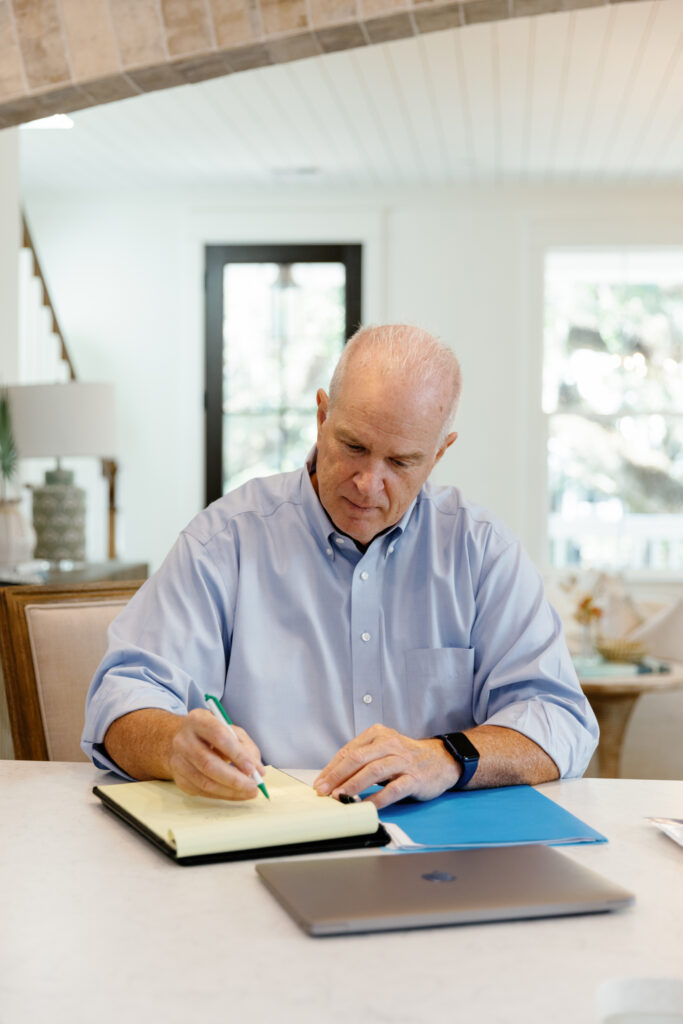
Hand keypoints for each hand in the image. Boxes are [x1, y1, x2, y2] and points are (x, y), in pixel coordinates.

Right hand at [167, 708, 265, 800]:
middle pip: (208, 764)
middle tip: (253, 786)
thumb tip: (259, 771)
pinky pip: (202, 791)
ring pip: (205, 782)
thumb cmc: (213, 734)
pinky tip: (235, 793)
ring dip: (230, 791)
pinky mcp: (178, 778)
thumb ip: (247, 748)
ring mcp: (178, 760)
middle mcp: (183, 740)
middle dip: (234, 779)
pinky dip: (222, 795)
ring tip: (248, 792)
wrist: (184, 740)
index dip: (236, 754)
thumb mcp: (232, 731)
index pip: (218, 736)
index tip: (251, 768)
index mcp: (198, 720)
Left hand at [313, 724, 459, 808]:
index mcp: (378, 734)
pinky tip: (366, 806)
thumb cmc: (406, 757)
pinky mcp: (415, 778)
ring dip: (354, 785)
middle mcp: (390, 744)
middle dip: (337, 775)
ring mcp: (403, 760)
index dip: (332, 768)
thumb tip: (333, 778)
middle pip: (358, 758)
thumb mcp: (383, 749)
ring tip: (340, 797)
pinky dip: (378, 798)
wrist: (442, 760)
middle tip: (323, 791)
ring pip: (374, 771)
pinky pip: (393, 789)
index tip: (320, 783)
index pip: (349, 751)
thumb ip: (362, 759)